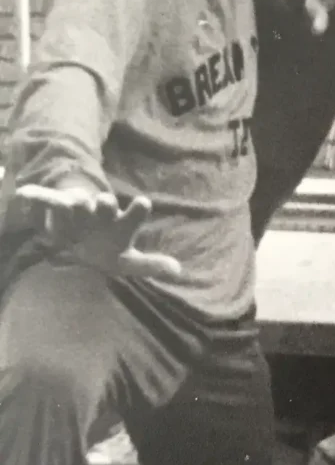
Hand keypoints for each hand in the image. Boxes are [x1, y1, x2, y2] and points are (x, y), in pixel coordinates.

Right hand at [14, 184, 181, 279]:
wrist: (77, 237)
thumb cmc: (106, 248)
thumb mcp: (126, 261)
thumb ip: (149, 265)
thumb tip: (178, 271)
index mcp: (120, 224)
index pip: (133, 217)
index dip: (138, 211)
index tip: (144, 202)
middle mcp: (101, 213)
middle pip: (105, 205)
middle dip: (105, 204)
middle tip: (105, 203)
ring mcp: (78, 209)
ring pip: (77, 202)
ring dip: (76, 202)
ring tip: (75, 202)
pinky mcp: (55, 207)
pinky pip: (45, 199)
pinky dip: (36, 196)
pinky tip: (25, 193)